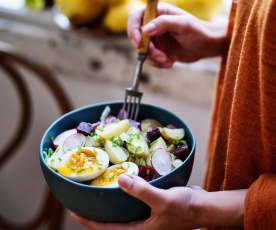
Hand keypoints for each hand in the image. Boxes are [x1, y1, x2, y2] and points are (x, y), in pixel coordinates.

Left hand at [71, 174, 206, 229]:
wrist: (204, 207)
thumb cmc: (186, 209)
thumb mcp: (163, 200)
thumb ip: (141, 191)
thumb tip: (120, 178)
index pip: (108, 229)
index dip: (89, 221)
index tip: (74, 210)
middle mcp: (141, 225)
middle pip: (112, 220)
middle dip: (97, 211)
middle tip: (84, 197)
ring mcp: (146, 215)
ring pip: (123, 209)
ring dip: (112, 200)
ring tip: (99, 187)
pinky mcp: (152, 205)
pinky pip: (134, 199)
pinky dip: (127, 191)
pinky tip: (123, 180)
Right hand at [128, 3, 226, 67]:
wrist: (206, 46)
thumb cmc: (198, 31)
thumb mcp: (183, 25)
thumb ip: (164, 23)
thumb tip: (145, 30)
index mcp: (158, 13)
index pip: (135, 17)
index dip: (133, 30)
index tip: (139, 43)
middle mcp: (153, 26)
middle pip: (138, 38)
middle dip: (148, 50)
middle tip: (161, 56)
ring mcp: (155, 39)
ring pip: (144, 51)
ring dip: (154, 59)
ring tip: (169, 61)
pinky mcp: (158, 51)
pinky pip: (150, 60)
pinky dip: (158, 64)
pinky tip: (171, 62)